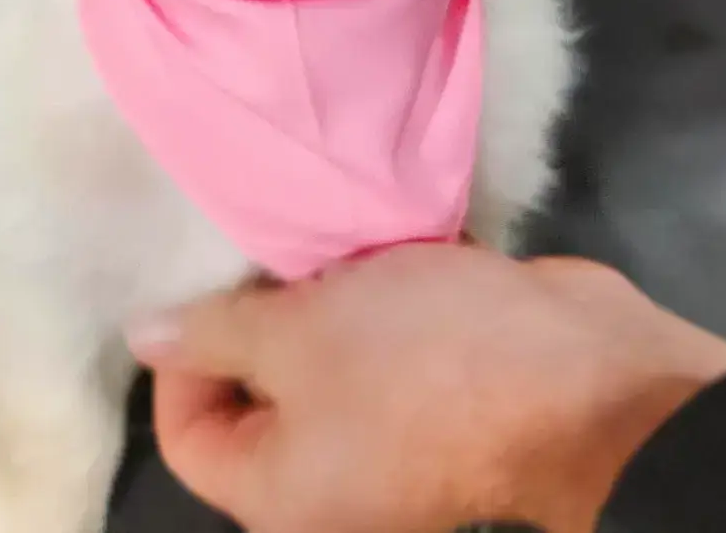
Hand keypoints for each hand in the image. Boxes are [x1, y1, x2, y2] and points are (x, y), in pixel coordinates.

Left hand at [130, 245, 725, 532]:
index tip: (212, 284)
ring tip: (318, 231)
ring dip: (320, 293)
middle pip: (258, 390)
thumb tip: (140, 335)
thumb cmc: (423, 361)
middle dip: (257, 311)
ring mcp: (392, 432)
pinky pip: (380, 340)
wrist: (586, 372)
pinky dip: (374, 293)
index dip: (183, 355)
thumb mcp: (300, 336)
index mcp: (283, 494)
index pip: (189, 432)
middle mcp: (332, 478)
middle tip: (265, 245)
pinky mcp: (440, 385)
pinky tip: (375, 238)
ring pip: (322, 354)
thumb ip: (214, 333)